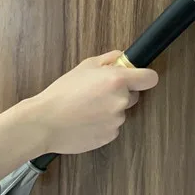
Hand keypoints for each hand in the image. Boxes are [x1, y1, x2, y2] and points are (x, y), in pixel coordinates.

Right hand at [25, 51, 158, 153]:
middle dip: (121, 93)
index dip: (144, 78)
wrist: (44, 122)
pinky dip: (102, 124)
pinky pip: (112, 127)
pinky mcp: (109, 137)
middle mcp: (121, 101)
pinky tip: (85, 121)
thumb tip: (123, 58)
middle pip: (133, 96)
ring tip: (86, 109)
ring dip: (110, 110)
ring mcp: (116, 121)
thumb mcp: (86, 66)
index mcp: (118, 80)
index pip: (150, 78)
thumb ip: (110, 59)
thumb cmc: (63, 92)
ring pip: (120, 112)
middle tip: (99, 93)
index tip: (138, 79)